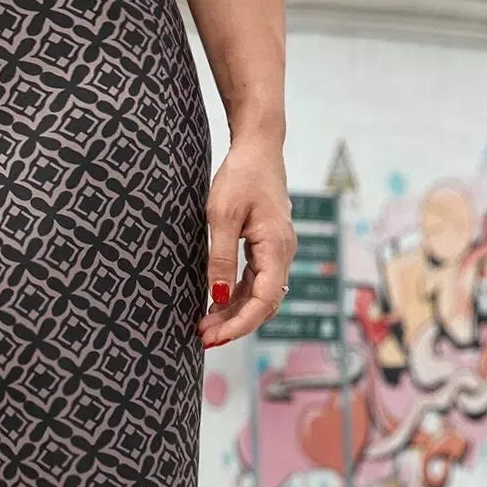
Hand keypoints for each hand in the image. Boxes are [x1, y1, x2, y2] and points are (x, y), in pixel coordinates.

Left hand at [197, 136, 295, 349]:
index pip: (263, 300)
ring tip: (204, 326)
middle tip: (203, 338)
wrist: (258, 147)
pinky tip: (215, 304)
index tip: (213, 337)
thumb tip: (216, 296)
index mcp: (276, 247)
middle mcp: (283, 253)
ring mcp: (277, 251)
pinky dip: (236, 296)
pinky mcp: (267, 247)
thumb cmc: (240, 176)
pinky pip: (256, 281)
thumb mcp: (222, 217)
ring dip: (234, 313)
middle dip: (235, 324)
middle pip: (263, 304)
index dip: (240, 324)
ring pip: (259, 295)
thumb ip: (220, 258)